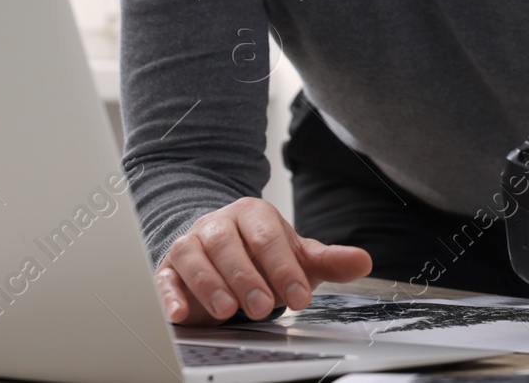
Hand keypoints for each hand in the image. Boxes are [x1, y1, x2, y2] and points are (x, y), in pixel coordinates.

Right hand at [155, 197, 371, 325]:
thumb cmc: (261, 255)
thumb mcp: (296, 257)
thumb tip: (363, 261)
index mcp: (253, 215)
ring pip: (194, 256)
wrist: (220, 249)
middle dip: (247, 278)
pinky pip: (165, 276)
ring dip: (210, 284)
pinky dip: (169, 294)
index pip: (268, 237)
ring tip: (228, 311)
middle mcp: (219, 224)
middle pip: (228, 244)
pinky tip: (179, 313)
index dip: (284, 267)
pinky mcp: (168, 267)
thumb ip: (328, 260)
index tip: (301, 297)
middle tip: (264, 307)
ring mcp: (191, 243)